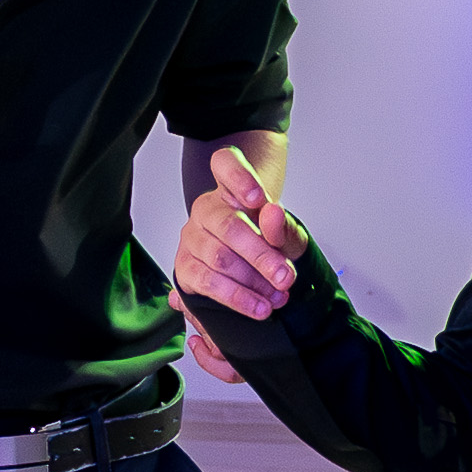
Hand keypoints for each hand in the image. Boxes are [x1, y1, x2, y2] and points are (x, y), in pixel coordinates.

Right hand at [174, 145, 297, 331]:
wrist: (249, 269)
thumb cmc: (267, 244)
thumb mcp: (286, 235)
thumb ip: (282, 226)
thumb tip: (272, 212)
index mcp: (230, 188)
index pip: (225, 164)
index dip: (240, 177)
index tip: (259, 198)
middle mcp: (206, 209)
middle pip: (229, 226)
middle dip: (261, 255)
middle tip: (286, 276)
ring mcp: (191, 237)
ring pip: (219, 258)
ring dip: (253, 282)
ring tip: (279, 296)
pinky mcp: (184, 267)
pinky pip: (207, 282)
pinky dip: (237, 298)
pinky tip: (259, 307)